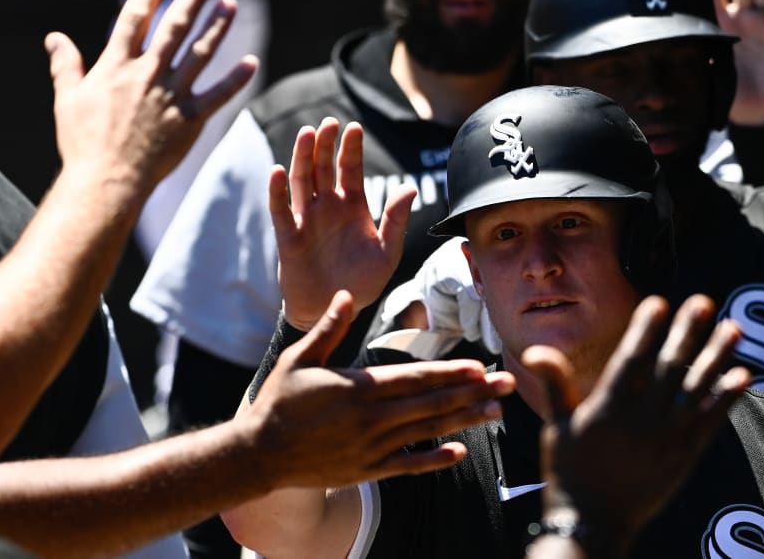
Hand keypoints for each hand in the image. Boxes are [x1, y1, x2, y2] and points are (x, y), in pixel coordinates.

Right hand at [47, 0, 256, 197]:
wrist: (107, 180)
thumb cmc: (83, 143)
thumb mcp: (67, 99)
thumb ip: (66, 65)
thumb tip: (54, 38)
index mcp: (116, 66)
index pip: (135, 17)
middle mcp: (147, 74)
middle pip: (174, 26)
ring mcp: (171, 96)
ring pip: (200, 54)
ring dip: (217, 27)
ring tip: (230, 4)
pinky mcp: (190, 120)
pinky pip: (218, 96)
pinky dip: (236, 79)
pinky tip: (251, 62)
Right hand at [246, 290, 514, 489]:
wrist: (257, 454)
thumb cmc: (279, 400)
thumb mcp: (299, 358)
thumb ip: (328, 328)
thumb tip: (346, 294)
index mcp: (358, 387)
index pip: (414, 378)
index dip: (450, 373)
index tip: (479, 367)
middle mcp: (370, 418)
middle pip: (431, 404)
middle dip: (472, 392)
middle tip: (506, 385)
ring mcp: (371, 447)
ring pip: (427, 432)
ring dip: (464, 421)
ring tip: (495, 412)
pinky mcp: (367, 470)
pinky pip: (408, 465)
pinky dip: (434, 459)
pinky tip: (459, 451)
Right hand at [269, 119, 416, 329]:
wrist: (335, 308)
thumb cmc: (363, 282)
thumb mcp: (387, 253)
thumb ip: (396, 221)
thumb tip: (410, 188)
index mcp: (352, 205)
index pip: (350, 169)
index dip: (351, 148)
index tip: (354, 127)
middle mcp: (327, 206)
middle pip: (323, 167)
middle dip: (325, 144)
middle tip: (329, 123)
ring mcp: (307, 219)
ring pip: (301, 180)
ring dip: (302, 157)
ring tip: (306, 134)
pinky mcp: (289, 236)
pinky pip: (281, 210)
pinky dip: (277, 191)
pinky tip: (278, 171)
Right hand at [524, 295, 751, 556]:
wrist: (592, 523)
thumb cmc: (569, 472)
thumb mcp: (556, 426)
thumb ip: (555, 384)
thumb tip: (535, 350)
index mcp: (607, 409)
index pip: (631, 360)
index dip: (645, 330)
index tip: (658, 302)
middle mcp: (641, 421)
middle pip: (669, 367)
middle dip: (688, 332)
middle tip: (704, 302)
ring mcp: (667, 439)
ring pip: (697, 390)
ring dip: (717, 357)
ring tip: (733, 329)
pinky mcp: (685, 457)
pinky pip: (712, 422)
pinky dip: (728, 398)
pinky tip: (743, 375)